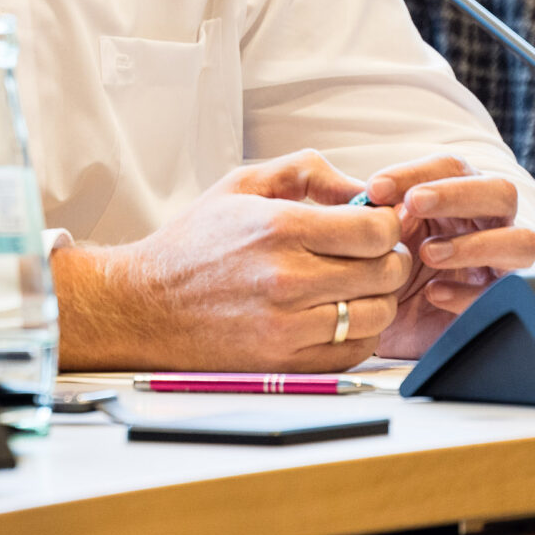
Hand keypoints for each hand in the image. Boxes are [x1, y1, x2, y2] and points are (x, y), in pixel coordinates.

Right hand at [56, 150, 412, 370]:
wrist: (146, 305)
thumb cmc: (194, 244)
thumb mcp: (242, 185)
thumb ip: (308, 172)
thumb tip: (365, 189)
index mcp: (277, 228)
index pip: (375, 231)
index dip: (386, 226)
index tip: (374, 226)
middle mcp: (286, 278)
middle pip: (385, 273)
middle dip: (387, 259)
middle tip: (370, 255)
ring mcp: (287, 326)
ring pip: (377, 314)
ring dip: (376, 298)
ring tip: (353, 285)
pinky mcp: (287, 362)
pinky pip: (355, 349)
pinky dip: (357, 332)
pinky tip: (336, 314)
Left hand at [356, 155, 534, 359]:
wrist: (394, 320)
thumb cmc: (391, 265)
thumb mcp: (380, 237)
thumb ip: (377, 216)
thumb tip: (369, 199)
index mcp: (461, 195)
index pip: (451, 167)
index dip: (415, 173)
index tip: (375, 189)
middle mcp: (493, 223)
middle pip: (501, 192)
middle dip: (456, 195)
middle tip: (414, 204)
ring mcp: (506, 262)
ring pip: (522, 241)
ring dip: (474, 244)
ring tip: (428, 253)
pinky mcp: (505, 301)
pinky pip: (506, 294)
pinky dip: (470, 293)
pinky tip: (434, 293)